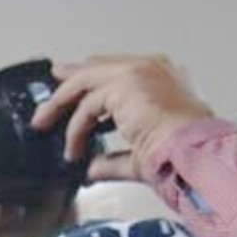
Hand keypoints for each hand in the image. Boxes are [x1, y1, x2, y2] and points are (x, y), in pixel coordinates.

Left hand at [36, 55, 214, 182]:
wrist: (194, 153)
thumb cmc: (180, 156)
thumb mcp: (139, 155)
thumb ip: (113, 159)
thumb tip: (92, 168)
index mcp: (160, 78)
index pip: (114, 72)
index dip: (89, 80)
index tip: (68, 87)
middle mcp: (149, 68)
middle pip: (96, 69)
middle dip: (68, 81)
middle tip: (48, 93)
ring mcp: (136, 72)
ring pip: (85, 81)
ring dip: (60, 104)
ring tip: (42, 123)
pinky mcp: (125, 84)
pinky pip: (86, 105)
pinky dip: (75, 128)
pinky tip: (72, 149)